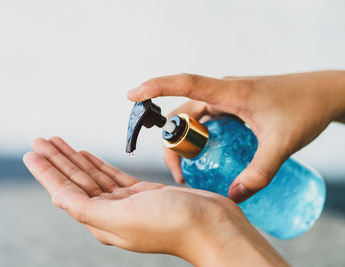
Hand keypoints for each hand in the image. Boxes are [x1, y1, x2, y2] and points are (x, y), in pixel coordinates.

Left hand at [23, 137, 288, 266]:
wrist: (212, 225)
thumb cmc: (173, 225)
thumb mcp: (124, 218)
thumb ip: (87, 209)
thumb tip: (56, 198)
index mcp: (102, 221)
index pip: (66, 191)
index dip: (48, 171)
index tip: (32, 153)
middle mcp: (110, 212)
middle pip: (77, 180)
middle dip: (58, 160)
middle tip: (41, 140)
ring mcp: (126, 202)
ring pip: (93, 175)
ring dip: (75, 158)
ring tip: (58, 142)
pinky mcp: (141, 192)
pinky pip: (112, 175)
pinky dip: (98, 163)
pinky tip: (87, 154)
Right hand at [127, 71, 344, 201]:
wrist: (324, 93)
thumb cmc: (304, 108)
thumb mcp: (282, 144)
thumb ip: (259, 173)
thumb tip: (234, 196)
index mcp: (230, 93)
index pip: (185, 84)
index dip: (156, 87)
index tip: (132, 95)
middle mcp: (223, 92)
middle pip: (183, 113)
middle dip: (174, 142)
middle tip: (181, 173)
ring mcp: (228, 98)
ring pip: (193, 117)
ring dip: (187, 141)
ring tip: (191, 168)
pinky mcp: (233, 105)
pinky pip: (207, 119)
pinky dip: (200, 137)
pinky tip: (208, 155)